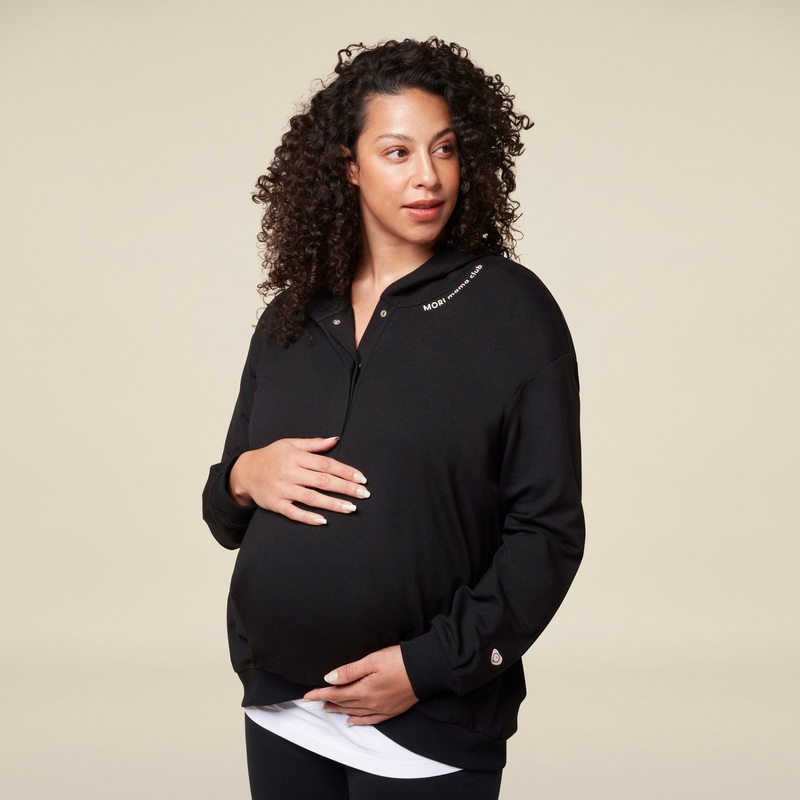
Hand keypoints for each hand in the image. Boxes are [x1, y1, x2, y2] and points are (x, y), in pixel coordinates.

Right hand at [228, 437, 368, 524]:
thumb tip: (336, 440)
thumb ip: (314, 444)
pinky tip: (323, 521)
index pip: (325, 464)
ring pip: (311, 498)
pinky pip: (293, 513)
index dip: (345, 471)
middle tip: (364, 494)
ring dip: (333, 504)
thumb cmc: (272, 456)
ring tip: (351, 508)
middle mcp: (290, 473)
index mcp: (296, 457)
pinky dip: (308, 518)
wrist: (244, 472)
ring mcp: (282, 490)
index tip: (361, 478)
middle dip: (345, 488)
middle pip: (322, 481)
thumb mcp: (290, 444)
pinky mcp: (275, 504)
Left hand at [303, 645, 417, 724]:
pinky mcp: (392, 710)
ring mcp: (382, 708)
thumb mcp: (372, 660)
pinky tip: (352, 721)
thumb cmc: (399, 660)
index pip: (337, 693)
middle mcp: (371, 702)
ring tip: (329, 708)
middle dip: (329, 701)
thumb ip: (350, 671)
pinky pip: (371, 720)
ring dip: (340, 710)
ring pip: (355, 712)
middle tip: (316, 701)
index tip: (307, 696)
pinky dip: (359, 721)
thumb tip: (330, 678)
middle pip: (345, 703)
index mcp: (364, 690)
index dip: (321, 694)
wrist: (426, 669)